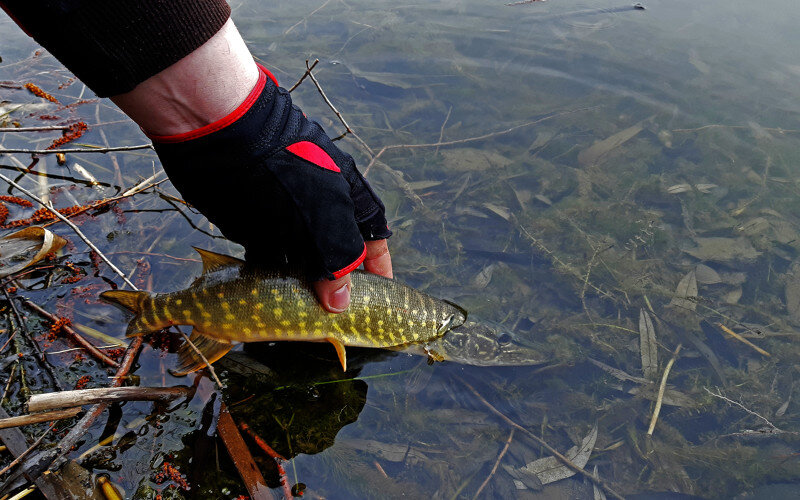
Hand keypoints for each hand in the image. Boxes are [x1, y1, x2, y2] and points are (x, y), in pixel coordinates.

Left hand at [111, 21, 390, 308]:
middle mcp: (320, 212)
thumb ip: (338, 259)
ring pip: (301, 264)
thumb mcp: (322, 215)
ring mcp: (287, 221)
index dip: (377, 271)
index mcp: (348, 200)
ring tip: (303, 319)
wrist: (219, 137)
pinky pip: (269, 263)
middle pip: (336, 257)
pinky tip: (270, 301)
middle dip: (336, 288)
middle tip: (333, 319)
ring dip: (302, 290)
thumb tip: (342, 304)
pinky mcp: (255, 228)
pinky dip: (270, 282)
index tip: (376, 300)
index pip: (373, 240)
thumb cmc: (281, 171)